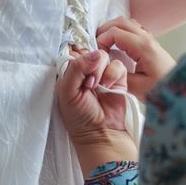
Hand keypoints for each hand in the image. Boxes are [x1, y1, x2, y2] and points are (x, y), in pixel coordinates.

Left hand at [56, 48, 136, 177]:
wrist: (101, 133)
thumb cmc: (79, 117)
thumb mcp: (67, 91)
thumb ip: (75, 69)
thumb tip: (93, 53)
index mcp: (69, 72)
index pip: (72, 51)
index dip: (76, 55)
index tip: (77, 69)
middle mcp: (85, 71)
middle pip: (88, 51)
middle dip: (89, 66)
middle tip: (88, 85)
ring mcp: (102, 73)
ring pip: (103, 56)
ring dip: (100, 71)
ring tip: (97, 88)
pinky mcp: (118, 78)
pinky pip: (118, 65)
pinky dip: (113, 75)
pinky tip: (109, 88)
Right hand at [97, 17, 175, 99]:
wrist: (180, 89)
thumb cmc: (162, 89)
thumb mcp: (137, 88)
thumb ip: (117, 75)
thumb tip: (103, 68)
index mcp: (143, 47)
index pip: (115, 32)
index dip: (101, 40)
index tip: (98, 54)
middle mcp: (147, 39)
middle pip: (120, 22)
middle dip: (104, 30)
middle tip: (96, 45)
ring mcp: (149, 39)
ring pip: (127, 23)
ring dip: (113, 29)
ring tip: (104, 44)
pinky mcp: (150, 44)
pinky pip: (133, 29)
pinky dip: (121, 32)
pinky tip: (116, 45)